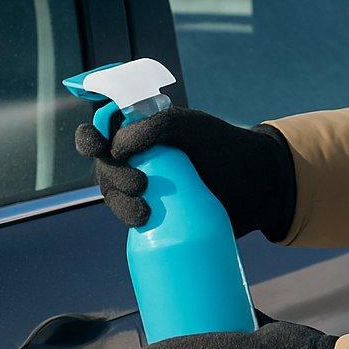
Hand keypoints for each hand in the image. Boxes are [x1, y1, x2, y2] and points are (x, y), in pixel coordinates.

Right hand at [75, 106, 295, 240]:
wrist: (259, 185)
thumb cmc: (225, 146)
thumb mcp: (190, 126)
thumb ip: (152, 127)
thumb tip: (116, 148)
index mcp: (141, 132)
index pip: (102, 131)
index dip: (90, 137)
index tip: (98, 144)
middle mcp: (139, 159)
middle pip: (103, 167)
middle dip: (112, 175)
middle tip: (141, 183)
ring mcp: (147, 188)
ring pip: (113, 195)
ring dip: (119, 201)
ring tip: (145, 210)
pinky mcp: (158, 215)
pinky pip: (130, 217)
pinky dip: (129, 219)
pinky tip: (143, 221)